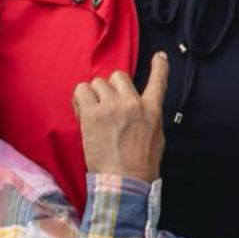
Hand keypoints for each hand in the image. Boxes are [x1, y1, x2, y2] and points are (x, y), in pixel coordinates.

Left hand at [73, 52, 167, 181]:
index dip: (159, 67)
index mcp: (152, 110)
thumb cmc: (141, 165)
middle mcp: (133, 103)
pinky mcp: (93, 114)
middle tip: (106, 106)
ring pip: (98, 83)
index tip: (159, 56)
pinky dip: (80, 99)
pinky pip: (81, 91)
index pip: (158, 81)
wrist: (125, 181)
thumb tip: (139, 111)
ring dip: (94, 95)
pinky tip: (82, 112)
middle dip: (111, 88)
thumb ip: (148, 118)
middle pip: (118, 76)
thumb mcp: (156, 138)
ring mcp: (112, 107)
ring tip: (92, 113)